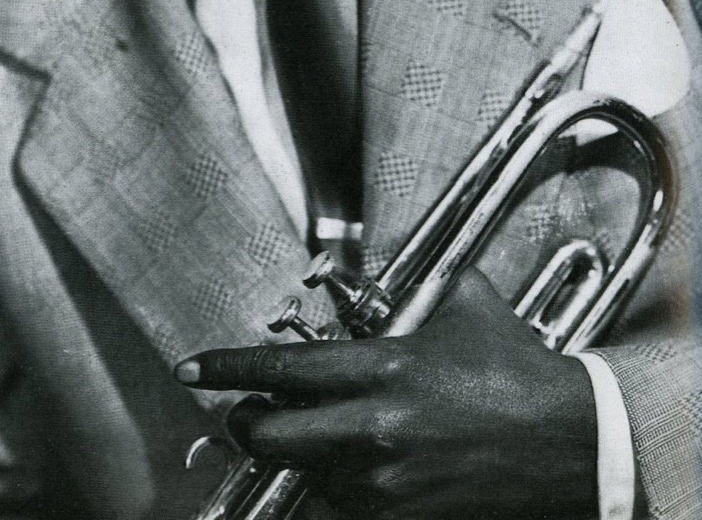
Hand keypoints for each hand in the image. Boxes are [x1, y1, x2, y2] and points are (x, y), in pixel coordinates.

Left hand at [175, 270, 597, 519]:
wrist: (572, 444)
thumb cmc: (517, 372)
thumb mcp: (470, 308)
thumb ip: (429, 288)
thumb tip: (411, 270)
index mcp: (386, 368)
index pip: (284, 369)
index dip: (229, 370)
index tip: (192, 368)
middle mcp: (376, 428)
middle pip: (274, 435)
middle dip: (246, 425)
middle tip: (239, 415)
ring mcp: (388, 482)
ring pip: (308, 474)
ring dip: (296, 457)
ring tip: (301, 439)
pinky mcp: (406, 519)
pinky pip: (347, 507)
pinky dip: (337, 488)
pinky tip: (349, 469)